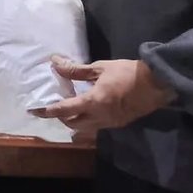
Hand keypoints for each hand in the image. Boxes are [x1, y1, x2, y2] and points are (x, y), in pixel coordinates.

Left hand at [32, 57, 174, 135]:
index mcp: (93, 102)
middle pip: (72, 123)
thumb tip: (55, 63)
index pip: (64, 109)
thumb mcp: (100, 67)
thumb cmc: (128, 73)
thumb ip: (76, 69)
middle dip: (60, 117)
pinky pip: (96, 128)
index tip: (34, 110)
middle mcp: (99, 117)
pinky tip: (86, 112)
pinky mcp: (117, 124)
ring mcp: (109, 123)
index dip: (47, 110)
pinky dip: (87, 122)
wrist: (158, 84)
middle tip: (54, 106)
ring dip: (73, 121)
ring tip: (69, 109)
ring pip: (84, 129)